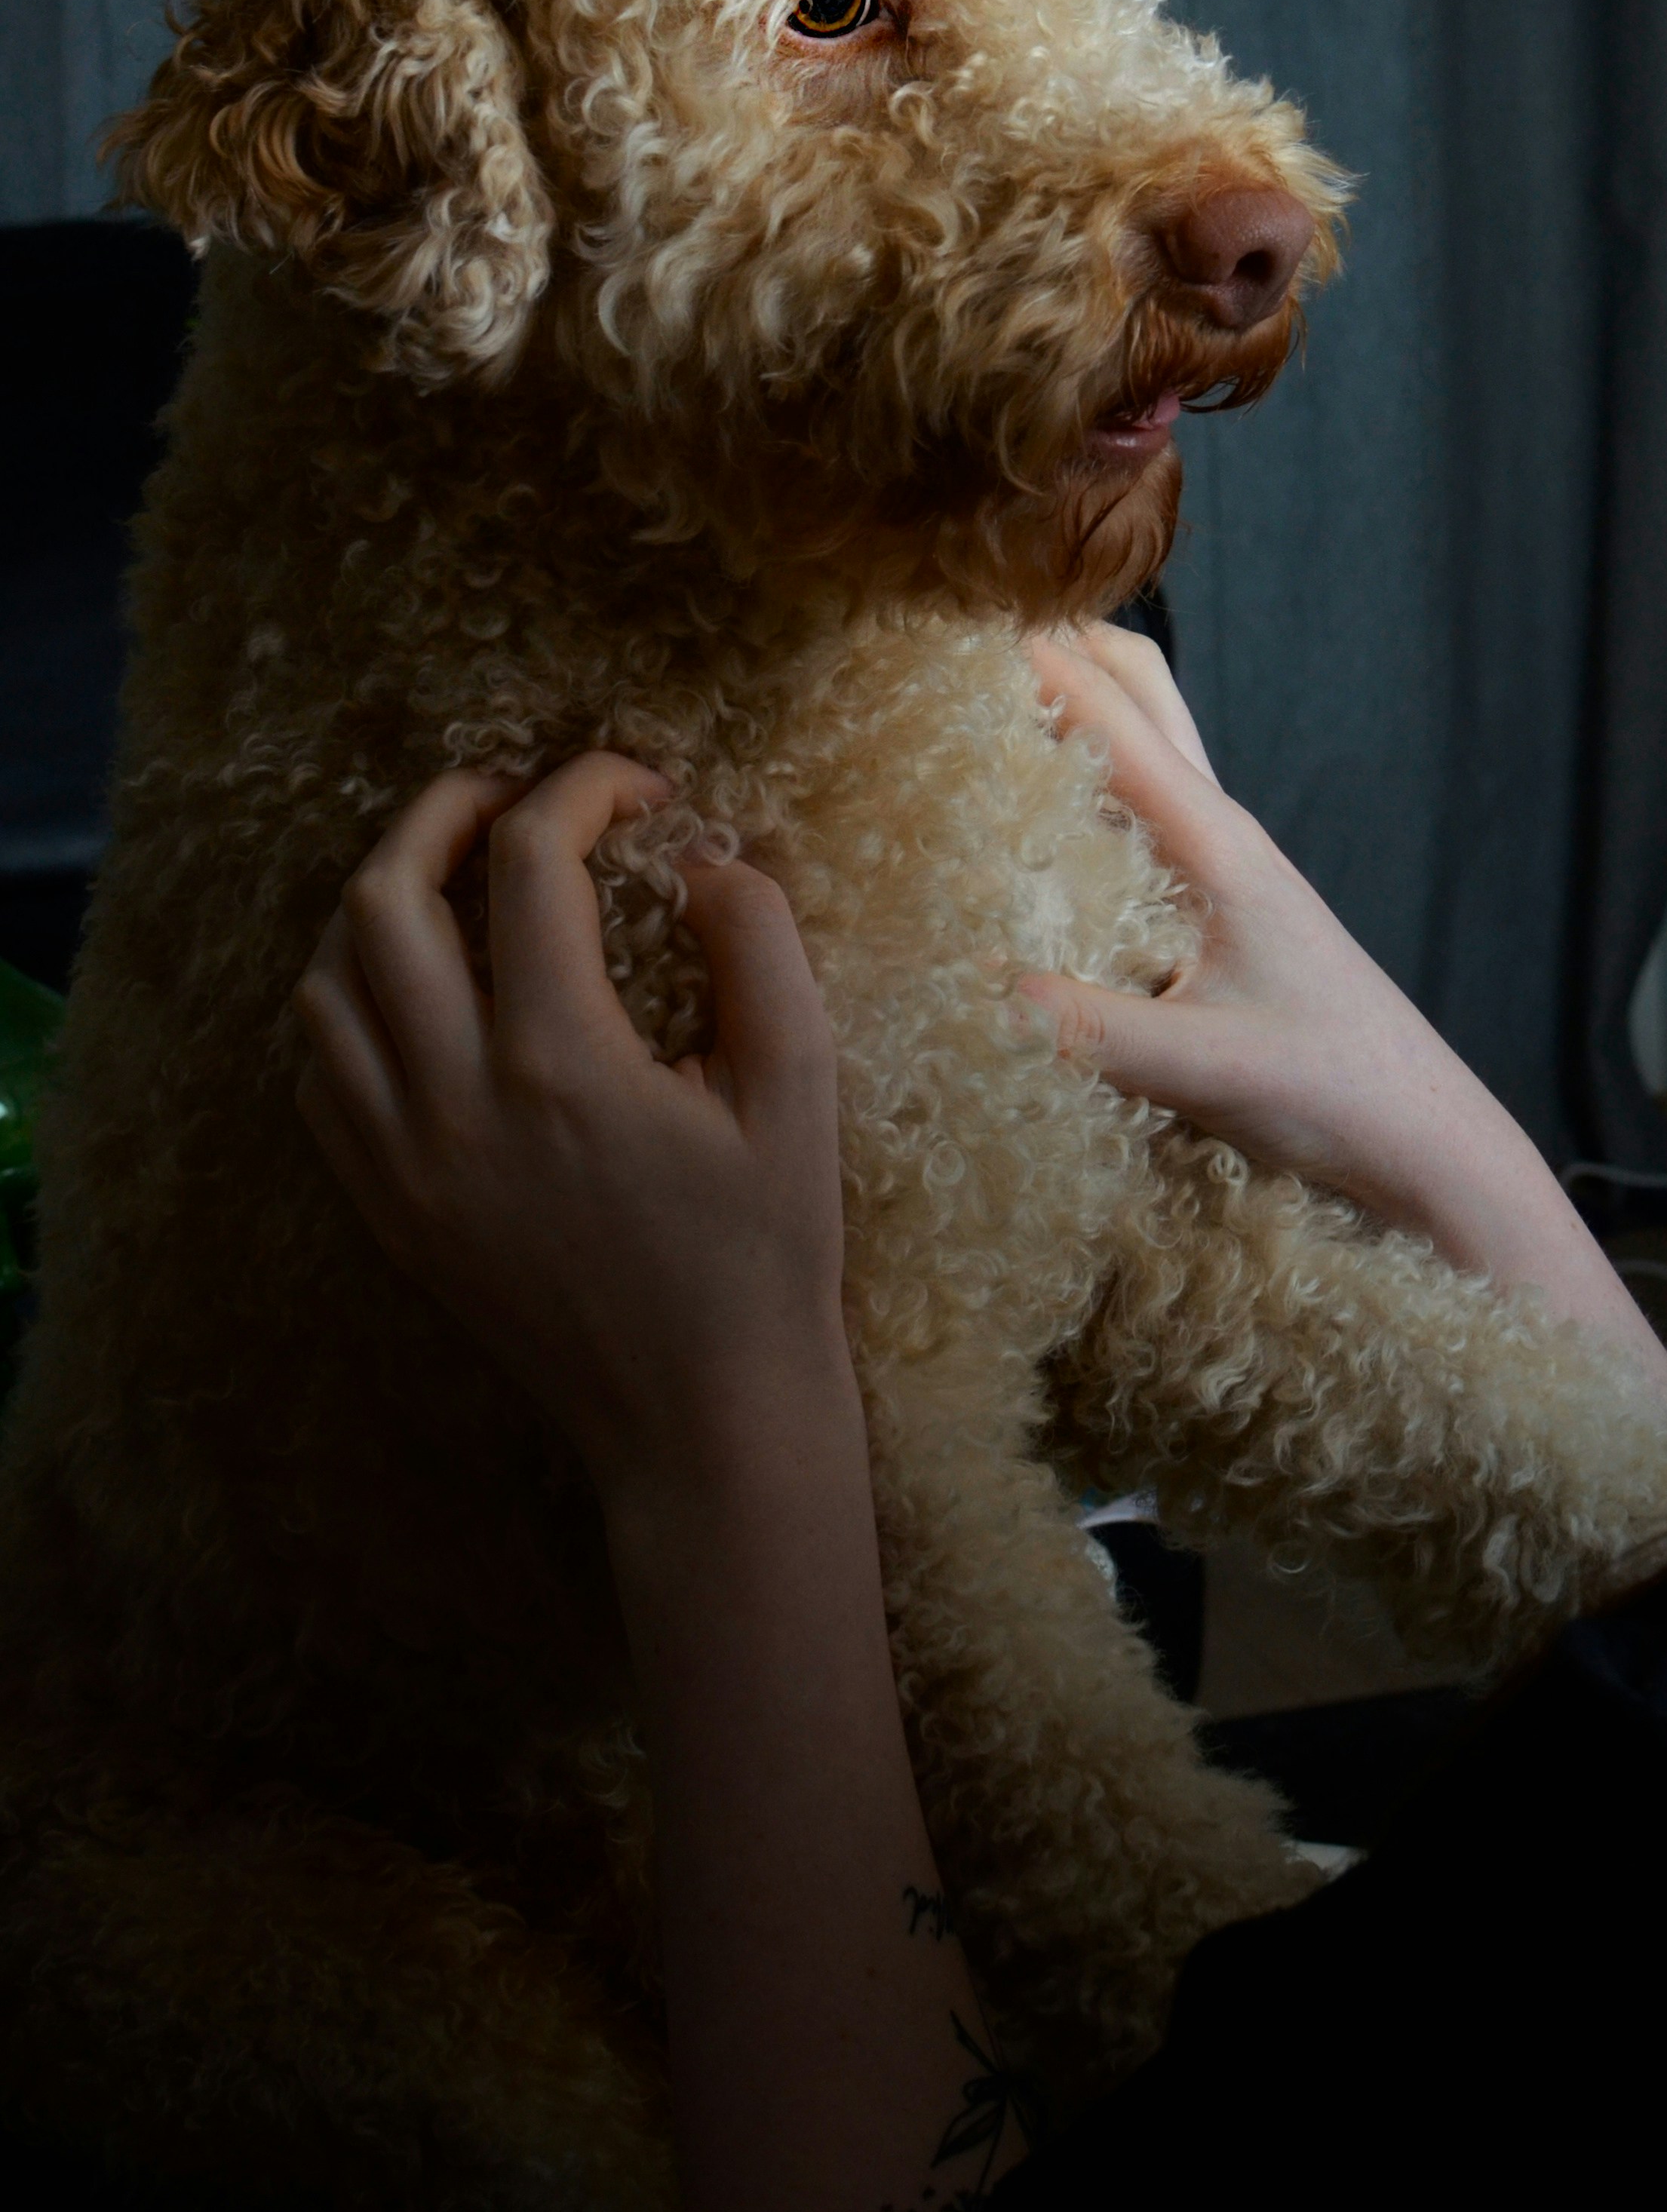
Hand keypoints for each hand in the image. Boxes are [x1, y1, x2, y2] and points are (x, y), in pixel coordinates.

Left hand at [294, 755, 852, 1507]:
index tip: (638, 789)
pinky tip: (420, 993)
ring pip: (327, 981)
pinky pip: (319, 1073)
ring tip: (458, 881)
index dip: (585, 790)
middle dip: (446, 810)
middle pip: (384, 896)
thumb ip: (761, 953)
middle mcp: (455, 1102)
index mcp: (561, 1063)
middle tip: (512, 794)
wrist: (700, 1422)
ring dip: (382, 902)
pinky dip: (350, 1004)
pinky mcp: (387, 1209)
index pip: (533, 864)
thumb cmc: (765, 1259)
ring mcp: (403, 1161)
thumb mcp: (801, 1095)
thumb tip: (704, 864)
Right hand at [1021, 630, 1666, 1401]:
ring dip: (1082, 706)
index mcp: (1221, 848)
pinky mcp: (1226, 920)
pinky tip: (1041, 825)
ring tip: (987, 696)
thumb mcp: (1204, 1070)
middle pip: (1145, 695)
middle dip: (1067, 641)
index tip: (952, 608)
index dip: (1033, 657)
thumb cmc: (1338, 1094)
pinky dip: (1094, 786)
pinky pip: (1148, 821)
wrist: (1427, 1144)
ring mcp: (1231, 875)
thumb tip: (966, 992)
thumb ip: (1087, 1032)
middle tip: (970, 626)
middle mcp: (1226, 840)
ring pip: (1150, 750)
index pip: (1113, 722)